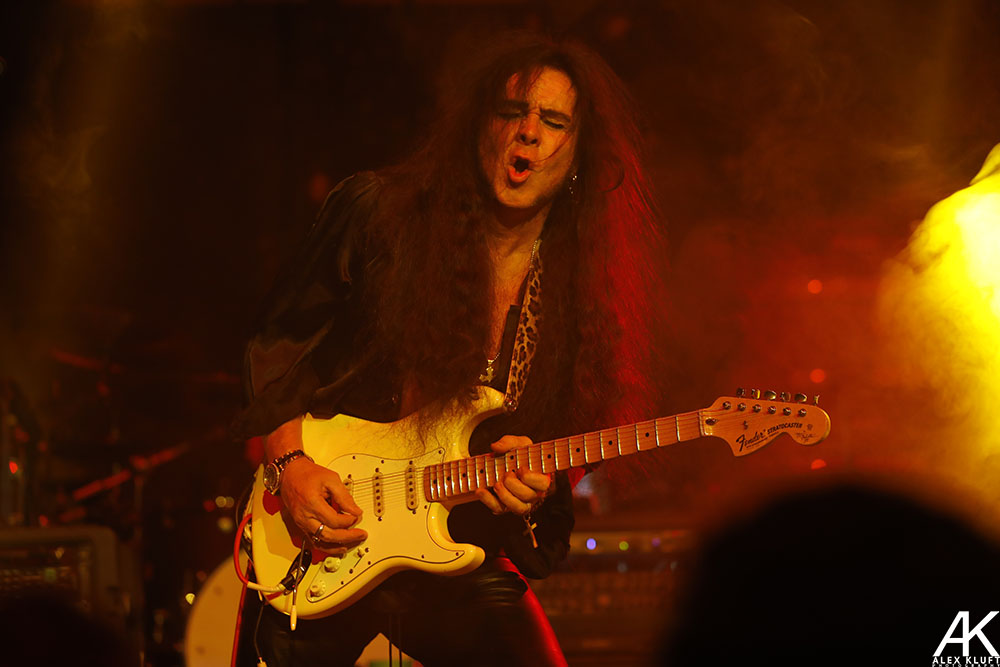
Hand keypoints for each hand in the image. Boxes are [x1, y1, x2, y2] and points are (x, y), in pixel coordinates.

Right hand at [266, 418, 365, 553]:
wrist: (290, 474)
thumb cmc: (307, 475)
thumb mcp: (330, 479)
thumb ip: (344, 496)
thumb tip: (355, 510)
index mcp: (311, 503)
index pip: (334, 520)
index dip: (349, 520)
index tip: (357, 515)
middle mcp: (304, 516)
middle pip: (328, 535)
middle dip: (347, 537)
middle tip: (361, 534)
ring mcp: (301, 523)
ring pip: (321, 543)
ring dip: (338, 546)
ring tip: (352, 544)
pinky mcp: (301, 526)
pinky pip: (314, 542)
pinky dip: (327, 547)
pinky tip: (338, 546)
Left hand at [474, 435, 551, 515]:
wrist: (504, 462)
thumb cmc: (518, 453)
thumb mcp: (517, 443)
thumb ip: (509, 442)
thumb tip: (496, 446)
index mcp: (540, 477)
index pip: (543, 484)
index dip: (532, 479)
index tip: (521, 469)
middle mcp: (533, 493)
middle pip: (529, 496)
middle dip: (515, 485)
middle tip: (506, 474)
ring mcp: (519, 501)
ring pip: (518, 508)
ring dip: (505, 496)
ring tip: (496, 484)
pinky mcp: (505, 506)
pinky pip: (499, 509)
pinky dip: (488, 501)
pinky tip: (480, 491)